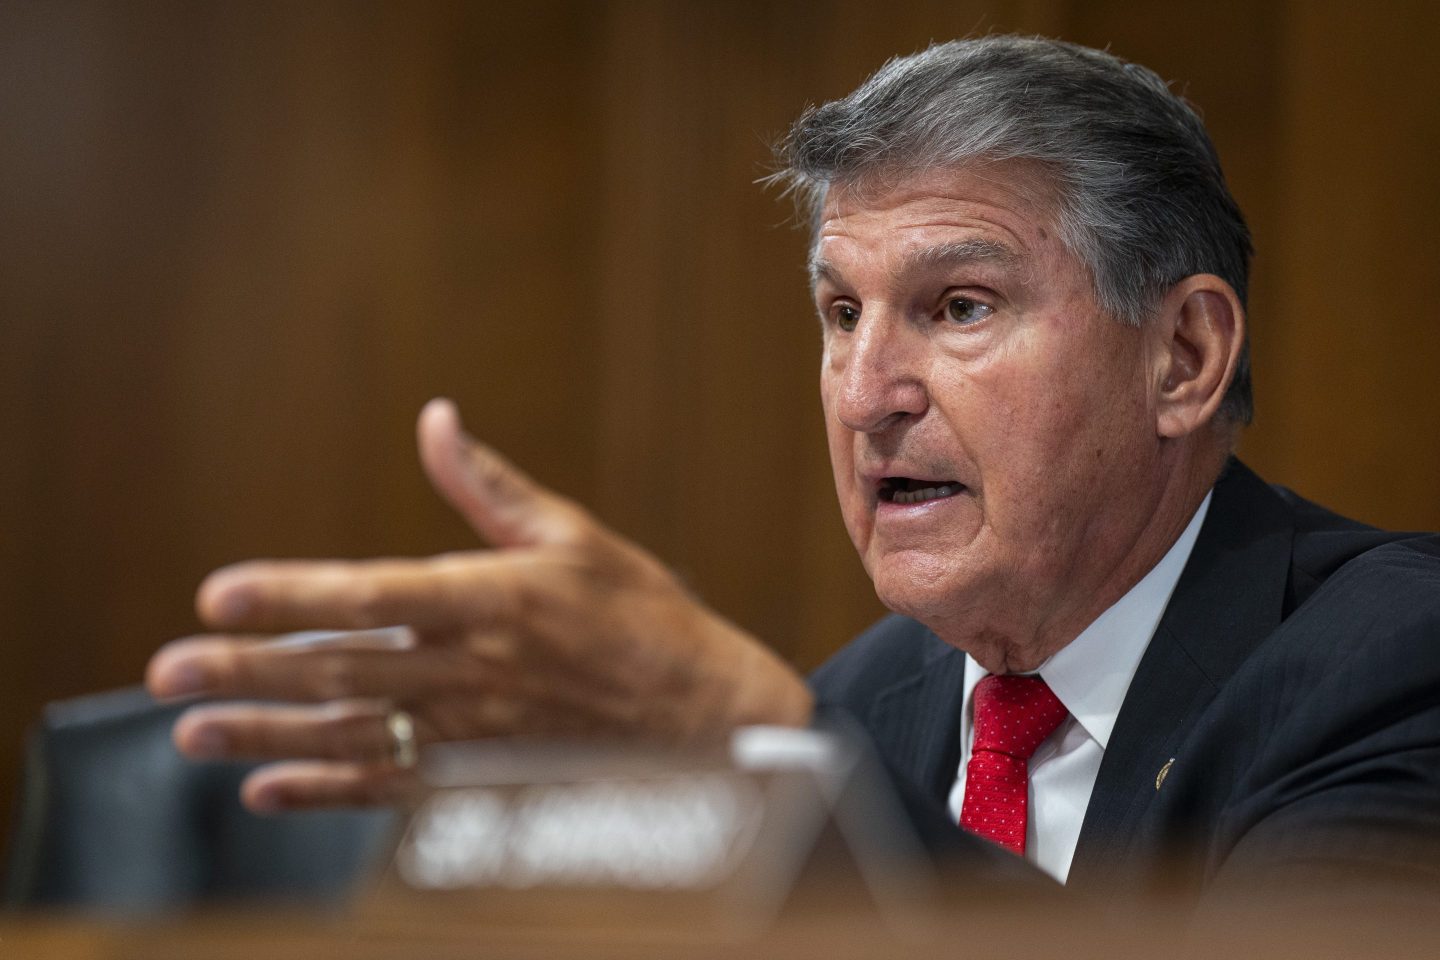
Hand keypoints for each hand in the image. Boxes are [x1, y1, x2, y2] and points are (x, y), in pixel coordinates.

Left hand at [145, 399, 813, 811]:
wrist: (705, 716)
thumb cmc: (643, 616)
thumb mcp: (573, 537)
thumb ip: (490, 486)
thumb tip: (435, 420)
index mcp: (492, 599)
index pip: (373, 597)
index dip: (292, 596)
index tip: (220, 595)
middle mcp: (472, 671)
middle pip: (340, 675)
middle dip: (247, 674)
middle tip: (166, 673)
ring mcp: (473, 733)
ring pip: (351, 737)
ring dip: (265, 738)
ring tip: (191, 735)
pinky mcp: (482, 779)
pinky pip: (390, 789)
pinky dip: (325, 792)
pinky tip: (267, 790)